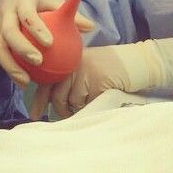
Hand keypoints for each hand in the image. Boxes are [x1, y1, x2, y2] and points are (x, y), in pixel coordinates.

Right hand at [0, 0, 94, 87]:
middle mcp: (6, 12)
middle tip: (38, 62)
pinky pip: (1, 55)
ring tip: (27, 81)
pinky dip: (11, 69)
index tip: (50, 43)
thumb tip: (90, 28)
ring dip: (11, 66)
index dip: (37, 29)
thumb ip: (70, 13)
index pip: (27, 15)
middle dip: (21, 48)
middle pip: (9, 32)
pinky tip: (25, 81)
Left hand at [30, 35, 172, 119]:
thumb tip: (50, 102)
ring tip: (91, 99)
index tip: (35, 114)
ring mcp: (85, 72)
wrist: (136, 61)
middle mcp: (75, 63)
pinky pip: (86, 103)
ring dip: (78, 107)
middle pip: (58, 96)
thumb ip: (70, 78)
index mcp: (71, 57)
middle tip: (68, 114)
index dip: (40, 99)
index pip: (48, 80)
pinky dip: (91, 106)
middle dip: (61, 109)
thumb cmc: (111, 68)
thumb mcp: (87, 67)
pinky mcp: (96, 81)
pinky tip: (100, 96)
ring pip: (71, 101)